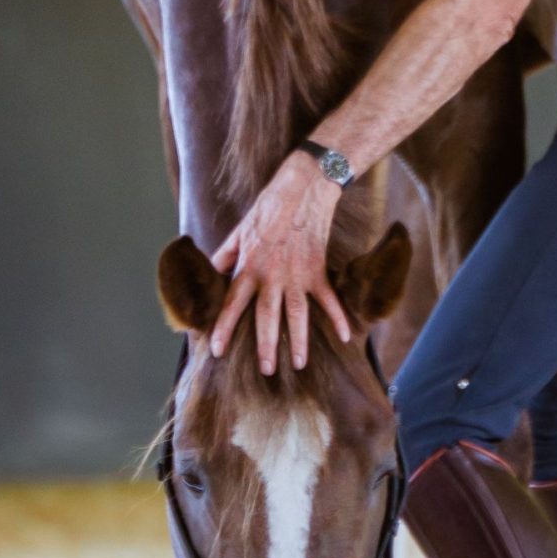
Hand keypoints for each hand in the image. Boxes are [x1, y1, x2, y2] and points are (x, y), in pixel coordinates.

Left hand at [209, 153, 353, 374]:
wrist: (303, 187)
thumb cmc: (268, 206)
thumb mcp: (240, 229)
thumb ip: (226, 254)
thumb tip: (213, 270)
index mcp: (250, 265)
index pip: (233, 302)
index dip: (225, 327)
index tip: (218, 349)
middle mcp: (272, 274)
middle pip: (268, 317)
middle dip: (266, 346)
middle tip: (266, 370)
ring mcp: (298, 274)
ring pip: (298, 314)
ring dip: (300, 340)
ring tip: (299, 363)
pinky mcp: (318, 269)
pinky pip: (328, 298)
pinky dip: (337, 316)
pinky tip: (344, 336)